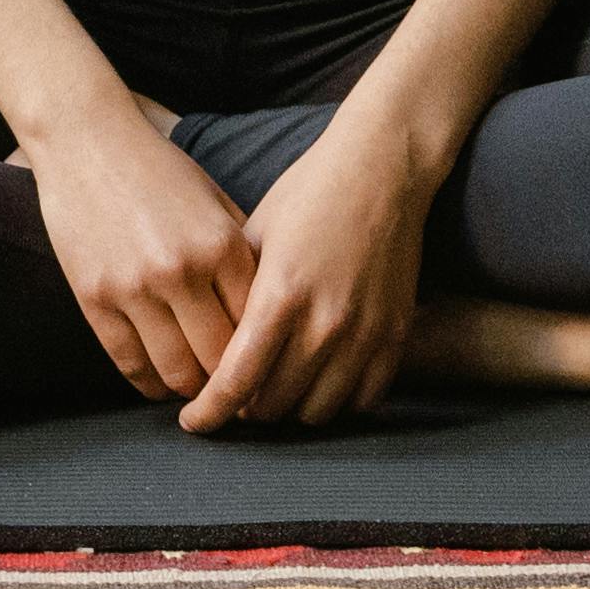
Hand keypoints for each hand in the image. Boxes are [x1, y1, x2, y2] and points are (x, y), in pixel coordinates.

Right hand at [18, 96, 255, 404]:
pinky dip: (150, 385)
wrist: (87, 139)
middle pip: (221, 360)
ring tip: (199, 394)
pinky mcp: (94, 299)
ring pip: (177, 373)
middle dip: (233, 385)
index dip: (265, 357)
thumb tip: (271, 315)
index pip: (257, 327)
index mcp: (222, 243)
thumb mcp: (215, 201)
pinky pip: (130, 364)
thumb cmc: (158, 169)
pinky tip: (160, 385)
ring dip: (192, 393)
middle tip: (239, 397)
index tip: (268, 371)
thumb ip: (242, 254)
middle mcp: (182, 270)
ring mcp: (134, 287)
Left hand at [181, 123, 435, 433]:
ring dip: (289, 408)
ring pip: (316, 412)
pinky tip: (318, 381)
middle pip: (272, 405)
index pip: (235, 381)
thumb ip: (233, 295)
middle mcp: (324, 323)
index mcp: (280, 295)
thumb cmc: (310, 193)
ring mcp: (365, 333)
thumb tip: (208, 348)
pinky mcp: (395, 335)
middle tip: (234, 394)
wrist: (383, 168)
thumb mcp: (254, 235)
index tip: (194, 420)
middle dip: (244, 408)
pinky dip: (335, 400)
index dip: (208, 411)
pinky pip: (361, 400)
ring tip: (274, 388)